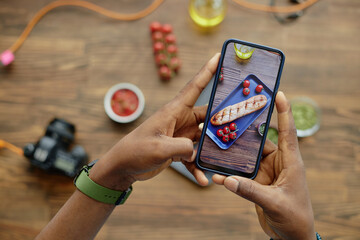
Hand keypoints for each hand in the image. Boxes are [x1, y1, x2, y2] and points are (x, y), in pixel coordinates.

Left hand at [89, 53, 219, 189]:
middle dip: (224, 117)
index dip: (208, 71)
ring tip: (227, 157)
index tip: (220, 56)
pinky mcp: (179, 149)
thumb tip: (197, 151)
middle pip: (208, 115)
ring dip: (214, 148)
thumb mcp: (159, 148)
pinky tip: (204, 180)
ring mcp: (181, 135)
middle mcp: (180, 120)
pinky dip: (199, 167)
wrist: (122, 167)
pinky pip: (194, 156)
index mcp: (174, 111)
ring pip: (205, 137)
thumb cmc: (136, 151)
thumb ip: (182, 147)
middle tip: (243, 119)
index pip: (195, 87)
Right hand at [213, 92, 315, 239]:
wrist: (291, 237)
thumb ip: (250, 190)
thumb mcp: (274, 203)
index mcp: (290, 162)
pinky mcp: (257, 183)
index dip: (284, 112)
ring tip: (215, 147)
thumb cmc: (294, 218)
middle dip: (243, 133)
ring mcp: (266, 172)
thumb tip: (225, 180)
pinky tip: (216, 175)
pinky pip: (241, 174)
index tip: (278, 93)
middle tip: (228, 120)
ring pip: (246, 158)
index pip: (287, 132)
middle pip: (258, 142)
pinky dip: (229, 175)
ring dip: (232, 156)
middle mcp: (277, 163)